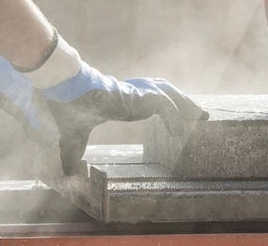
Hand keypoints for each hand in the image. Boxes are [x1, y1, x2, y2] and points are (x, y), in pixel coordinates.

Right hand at [41, 62, 208, 173]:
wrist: (65, 95)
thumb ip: (73, 154)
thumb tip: (67, 176)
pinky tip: (178, 134)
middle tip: (201, 114)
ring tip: (202, 117)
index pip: (151, 97)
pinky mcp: (138, 97)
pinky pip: (164, 106)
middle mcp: (134, 91)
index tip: (177, 118)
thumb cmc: (68, 109)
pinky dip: (173, 118)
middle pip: (167, 92)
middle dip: (185, 103)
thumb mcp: (73, 138)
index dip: (166, 106)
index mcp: (123, 98)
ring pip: (171, 95)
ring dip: (186, 106)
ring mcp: (138, 92)